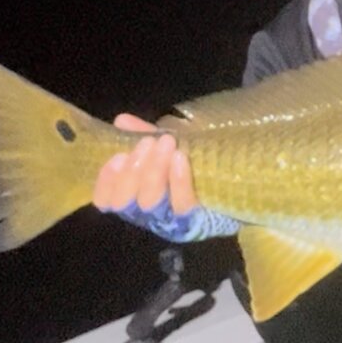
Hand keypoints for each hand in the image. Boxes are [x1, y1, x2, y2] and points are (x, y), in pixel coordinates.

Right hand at [92, 114, 236, 241]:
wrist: (235, 187)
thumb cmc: (192, 167)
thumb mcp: (166, 149)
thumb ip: (143, 136)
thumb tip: (121, 120)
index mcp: (134, 200)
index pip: (106, 200)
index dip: (106, 181)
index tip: (117, 156)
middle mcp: (147, 216)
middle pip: (126, 202)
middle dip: (133, 169)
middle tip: (148, 142)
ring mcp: (170, 222)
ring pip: (151, 202)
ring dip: (154, 170)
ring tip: (165, 142)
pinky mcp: (195, 222)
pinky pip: (182, 205)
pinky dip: (178, 180)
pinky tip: (180, 158)